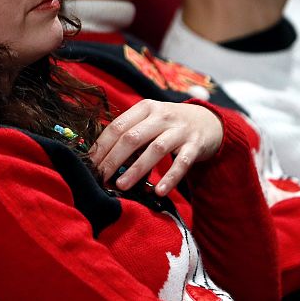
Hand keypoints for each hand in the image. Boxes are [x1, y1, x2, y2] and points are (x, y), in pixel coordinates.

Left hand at [90, 100, 222, 195]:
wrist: (209, 121)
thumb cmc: (169, 125)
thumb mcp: (149, 121)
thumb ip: (130, 133)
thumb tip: (101, 158)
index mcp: (145, 108)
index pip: (118, 126)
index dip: (102, 146)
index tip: (90, 164)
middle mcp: (161, 116)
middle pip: (132, 137)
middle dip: (113, 159)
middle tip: (101, 177)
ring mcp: (180, 130)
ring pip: (155, 149)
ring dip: (136, 169)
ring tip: (122, 185)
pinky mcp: (195, 145)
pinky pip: (181, 163)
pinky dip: (170, 178)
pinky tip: (160, 191)